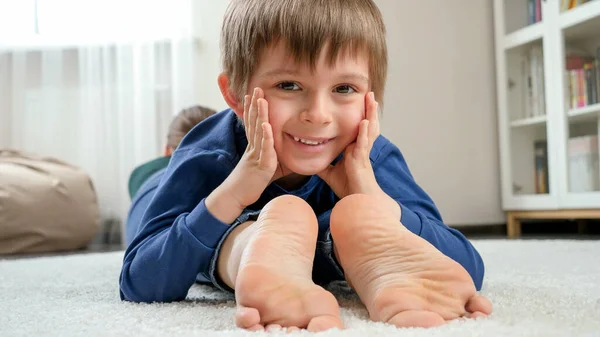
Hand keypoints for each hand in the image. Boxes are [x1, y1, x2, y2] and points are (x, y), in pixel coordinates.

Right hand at [223, 88, 283, 208]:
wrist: (234, 197)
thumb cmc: (248, 185)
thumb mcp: (263, 169)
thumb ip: (273, 160)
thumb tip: (286, 157)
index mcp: (253, 148)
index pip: (253, 124)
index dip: (253, 109)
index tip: (253, 95)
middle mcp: (253, 148)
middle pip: (254, 122)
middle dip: (256, 105)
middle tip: (257, 88)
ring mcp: (256, 156)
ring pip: (258, 131)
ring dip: (260, 114)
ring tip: (260, 99)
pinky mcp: (261, 166)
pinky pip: (264, 149)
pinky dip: (266, 136)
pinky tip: (267, 124)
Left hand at [317, 92, 379, 198]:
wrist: (358, 200)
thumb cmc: (347, 186)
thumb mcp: (329, 172)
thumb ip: (322, 164)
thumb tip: (310, 159)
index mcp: (354, 148)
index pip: (357, 127)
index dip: (360, 113)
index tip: (359, 100)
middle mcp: (361, 147)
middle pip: (366, 123)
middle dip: (368, 108)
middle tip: (369, 93)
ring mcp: (363, 152)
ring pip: (369, 129)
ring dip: (370, 114)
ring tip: (371, 100)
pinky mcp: (362, 160)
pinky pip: (364, 144)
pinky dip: (364, 133)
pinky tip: (364, 122)